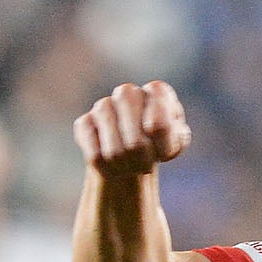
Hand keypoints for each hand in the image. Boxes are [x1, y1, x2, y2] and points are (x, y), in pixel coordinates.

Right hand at [74, 82, 190, 180]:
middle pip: (135, 144)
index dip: (163, 148)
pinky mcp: (84, 123)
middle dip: (143, 162)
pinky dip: (108, 170)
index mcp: (156, 91)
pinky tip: (113, 167)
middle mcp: (128, 92)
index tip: (164, 153)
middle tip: (146, 165)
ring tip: (131, 166)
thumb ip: (177, 137)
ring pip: (114, 152)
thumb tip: (153, 125)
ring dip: (125, 168)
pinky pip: (95, 157)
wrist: (132, 150)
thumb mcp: (175, 143)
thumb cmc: (158, 143)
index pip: (158, 126)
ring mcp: (103, 105)